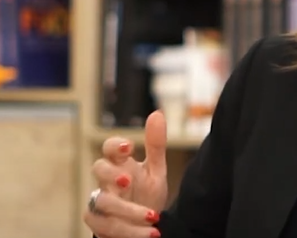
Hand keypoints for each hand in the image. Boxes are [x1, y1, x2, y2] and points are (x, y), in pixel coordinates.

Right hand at [84, 111, 169, 237]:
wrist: (145, 225)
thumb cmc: (146, 194)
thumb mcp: (155, 171)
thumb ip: (155, 146)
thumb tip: (157, 113)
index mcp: (121, 165)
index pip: (110, 148)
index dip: (115, 145)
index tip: (128, 147)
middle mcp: (107, 182)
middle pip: (97, 169)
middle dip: (110, 173)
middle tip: (128, 180)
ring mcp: (100, 202)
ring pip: (101, 201)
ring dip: (128, 210)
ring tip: (153, 217)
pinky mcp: (98, 223)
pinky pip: (106, 226)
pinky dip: (129, 231)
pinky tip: (150, 233)